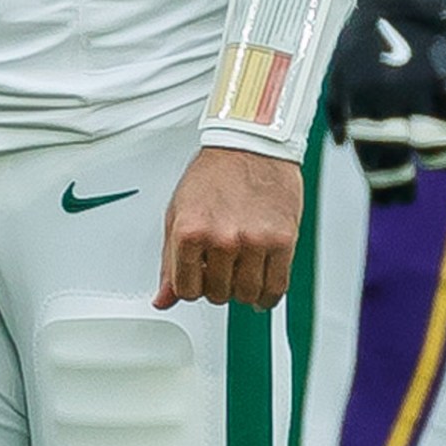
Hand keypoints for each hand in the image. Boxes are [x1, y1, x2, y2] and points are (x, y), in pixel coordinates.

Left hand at [158, 145, 300, 309]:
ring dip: (242, 290)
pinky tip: (261, 286)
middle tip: (220, 266)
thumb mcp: (178, 213)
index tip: (197, 277)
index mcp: (190, 231)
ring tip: (240, 270)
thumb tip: (163, 298)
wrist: (250, 147)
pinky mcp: (282, 241)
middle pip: (217, 295)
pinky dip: (267, 295)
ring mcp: (253, 241)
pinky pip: (276, 288)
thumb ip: (170, 261)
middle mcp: (222, 238)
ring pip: (246, 294)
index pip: (186, 290)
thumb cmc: (214, 174)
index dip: (191, 285)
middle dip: (217, 285)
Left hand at [329, 2, 445, 203]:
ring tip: (435, 161)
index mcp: (354, 104)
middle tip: (405, 195)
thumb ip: (340, 109)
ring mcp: (418, 96)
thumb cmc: (365, 31)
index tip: (388, 198)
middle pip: (399, 164)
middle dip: (402, 185)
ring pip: (436, 151)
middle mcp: (384, 105)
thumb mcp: (340, 68)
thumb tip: (344, 145)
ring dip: (437, 160)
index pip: (371, 163)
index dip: (382, 187)